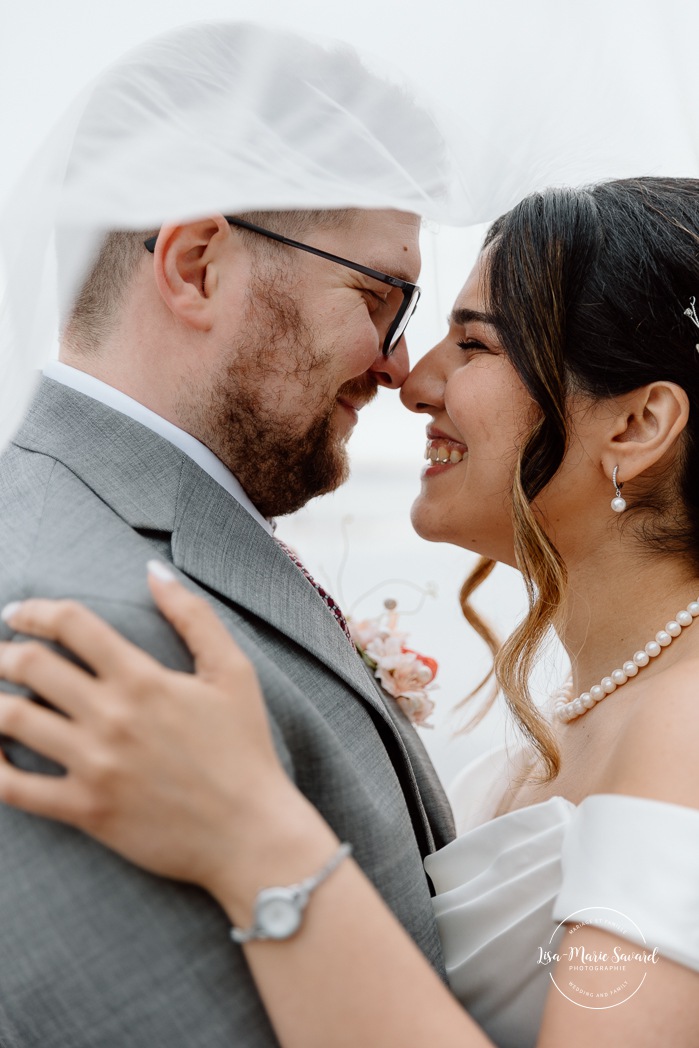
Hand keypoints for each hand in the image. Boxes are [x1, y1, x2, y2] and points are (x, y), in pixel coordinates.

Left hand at [0, 563, 307, 909]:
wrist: (250, 833)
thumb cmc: (244, 749)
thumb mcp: (233, 672)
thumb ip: (193, 616)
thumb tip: (154, 572)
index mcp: (143, 678)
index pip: (70, 625)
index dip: (35, 611)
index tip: (18, 614)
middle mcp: (111, 716)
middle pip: (30, 666)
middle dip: (3, 652)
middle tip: (0, 654)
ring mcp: (94, 765)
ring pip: (11, 720)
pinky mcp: (85, 810)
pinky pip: (15, 789)